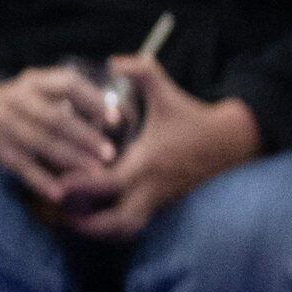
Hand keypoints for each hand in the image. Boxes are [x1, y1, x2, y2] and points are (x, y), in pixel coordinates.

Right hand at [0, 64, 117, 203]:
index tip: (117, 119)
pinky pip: (20, 165)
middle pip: (55, 118)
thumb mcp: (38, 91)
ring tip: (94, 174)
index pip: (67, 84)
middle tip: (109, 154)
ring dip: (70, 159)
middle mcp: (14, 97)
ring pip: (41, 142)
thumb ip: (68, 100)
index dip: (94, 100)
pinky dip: (40, 180)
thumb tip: (115, 118)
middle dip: (85, 137)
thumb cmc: (21, 106)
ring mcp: (0, 121)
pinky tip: (60, 192)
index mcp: (33, 81)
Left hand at [51, 57, 259, 240]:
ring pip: (128, 231)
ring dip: (100, 231)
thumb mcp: (168, 93)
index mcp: (147, 163)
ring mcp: (159, 202)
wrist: (233, 142)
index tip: (57, 184)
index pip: (109, 184)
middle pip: (118, 224)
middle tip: (61, 212)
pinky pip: (136, 226)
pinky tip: (93, 216)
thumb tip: (114, 60)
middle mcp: (152, 188)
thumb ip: (142, 72)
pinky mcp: (163, 207)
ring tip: (74, 219)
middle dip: (87, 225)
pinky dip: (113, 228)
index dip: (80, 187)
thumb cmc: (195, 118)